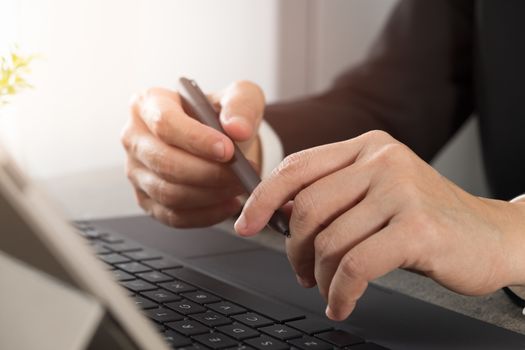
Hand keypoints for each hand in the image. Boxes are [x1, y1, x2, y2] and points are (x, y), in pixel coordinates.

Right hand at [121, 81, 264, 226]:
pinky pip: (173, 216)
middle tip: (240, 175)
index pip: (164, 123)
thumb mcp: (240, 96)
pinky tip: (228, 203)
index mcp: (148, 103)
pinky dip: (206, 214)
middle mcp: (135, 137)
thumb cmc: (222, 115)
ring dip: (210, 195)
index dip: (196, 140)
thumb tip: (238, 129)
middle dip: (208, 173)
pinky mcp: (146, 200)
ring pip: (168, 193)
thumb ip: (242, 105)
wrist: (220, 140)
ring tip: (238, 187)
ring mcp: (137, 172)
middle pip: (164, 162)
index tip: (228, 151)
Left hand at [235, 130, 524, 320]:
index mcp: (367, 147)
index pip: (298, 167)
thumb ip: (333, 194)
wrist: (491, 236)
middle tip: (302, 272)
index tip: (245, 223)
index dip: (264, 197)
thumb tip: (279, 212)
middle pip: (307, 208)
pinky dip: (341, 291)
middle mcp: (383, 160)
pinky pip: (356, 265)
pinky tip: (342, 302)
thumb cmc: (425, 219)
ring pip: (330, 241)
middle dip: (295, 250)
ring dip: (321, 276)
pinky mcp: (417, 227)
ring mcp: (401, 190)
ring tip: (329, 289)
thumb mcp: (377, 193)